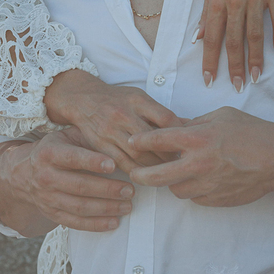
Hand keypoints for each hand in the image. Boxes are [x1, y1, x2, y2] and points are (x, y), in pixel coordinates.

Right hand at [1, 127, 135, 233]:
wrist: (24, 173)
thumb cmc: (58, 149)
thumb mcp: (68, 136)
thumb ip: (89, 138)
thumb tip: (120, 143)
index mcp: (50, 153)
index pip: (72, 158)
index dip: (92, 162)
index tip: (113, 165)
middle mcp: (46, 176)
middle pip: (79, 186)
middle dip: (107, 189)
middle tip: (130, 190)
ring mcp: (47, 198)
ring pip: (79, 207)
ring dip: (106, 208)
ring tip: (127, 206)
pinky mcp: (51, 214)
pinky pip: (74, 222)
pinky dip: (95, 225)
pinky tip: (114, 222)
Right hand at [44, 69, 182, 171]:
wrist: (83, 100)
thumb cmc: (118, 99)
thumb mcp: (140, 98)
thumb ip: (161, 112)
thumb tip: (189, 125)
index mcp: (138, 100)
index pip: (165, 118)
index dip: (179, 132)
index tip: (186, 143)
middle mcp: (123, 115)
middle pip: (153, 140)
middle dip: (169, 154)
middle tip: (181, 162)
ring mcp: (110, 131)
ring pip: (138, 155)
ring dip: (155, 166)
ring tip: (166, 171)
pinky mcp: (100, 146)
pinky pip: (121, 163)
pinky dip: (136, 171)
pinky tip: (146, 175)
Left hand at [127, 106, 273, 206]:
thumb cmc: (253, 132)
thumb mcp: (222, 116)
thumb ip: (195, 123)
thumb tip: (174, 126)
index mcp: (199, 138)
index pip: (159, 140)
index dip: (141, 141)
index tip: (132, 142)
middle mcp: (199, 163)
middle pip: (156, 176)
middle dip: (140, 175)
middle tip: (135, 174)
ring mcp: (207, 184)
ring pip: (176, 190)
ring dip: (173, 183)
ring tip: (177, 174)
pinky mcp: (215, 199)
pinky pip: (195, 197)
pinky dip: (194, 190)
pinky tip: (202, 180)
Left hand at [198, 0, 273, 91]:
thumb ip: (206, 12)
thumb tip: (198, 38)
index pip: (212, 37)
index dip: (210, 60)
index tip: (210, 81)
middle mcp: (234, 0)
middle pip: (234, 40)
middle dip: (234, 66)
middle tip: (238, 87)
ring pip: (255, 33)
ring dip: (256, 57)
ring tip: (257, 77)